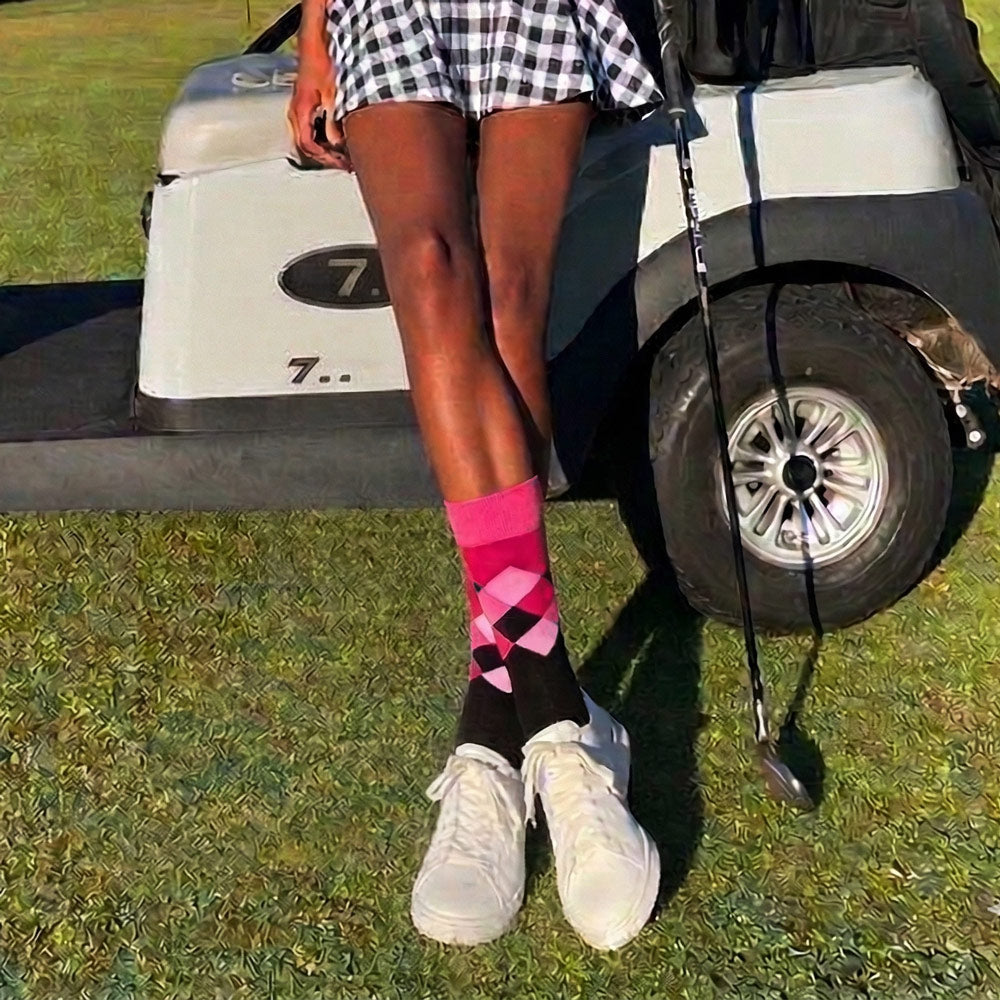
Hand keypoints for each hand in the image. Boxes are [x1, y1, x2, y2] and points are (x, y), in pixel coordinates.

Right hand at [287, 52, 352, 171]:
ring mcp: (299, 110)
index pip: (308, 145)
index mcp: (300, 111)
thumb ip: (333, 122)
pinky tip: (337, 141)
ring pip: (308, 141)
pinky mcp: (305, 107)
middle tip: (345, 164)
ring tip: (343, 156)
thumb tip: (337, 143)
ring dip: (325, 150)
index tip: (341, 164)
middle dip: (327, 158)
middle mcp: (295, 113)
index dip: (325, 158)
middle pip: (307, 148)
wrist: (315, 45)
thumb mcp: (332, 94)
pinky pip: (310, 131)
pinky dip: (323, 140)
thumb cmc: (321, 63)